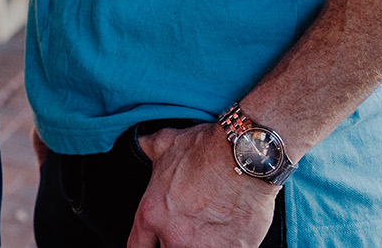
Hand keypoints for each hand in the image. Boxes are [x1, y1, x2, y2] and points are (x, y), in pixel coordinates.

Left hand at [129, 125, 276, 247]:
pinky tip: (231, 234)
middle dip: (175, 242)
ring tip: (211, 232)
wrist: (245, 156)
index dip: (147, 244)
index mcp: (152, 213)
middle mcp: (173, 236)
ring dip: (200, 245)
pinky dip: (227, 245)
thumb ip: (151, 149)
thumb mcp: (167, 143)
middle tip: (188, 230)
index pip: (136, 246)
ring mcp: (202, 247)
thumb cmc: (207, 148)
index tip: (157, 239)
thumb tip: (143, 144)